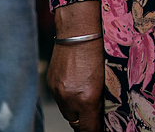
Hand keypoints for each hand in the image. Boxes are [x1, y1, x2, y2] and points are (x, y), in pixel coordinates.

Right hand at [47, 0, 104, 131]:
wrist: (78, 31)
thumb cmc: (96, 52)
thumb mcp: (104, 83)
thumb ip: (99, 103)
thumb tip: (97, 117)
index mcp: (87, 99)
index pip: (88, 129)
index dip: (94, 130)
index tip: (98, 128)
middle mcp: (69, 98)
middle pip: (75, 123)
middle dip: (84, 121)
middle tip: (93, 115)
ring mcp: (57, 91)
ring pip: (66, 112)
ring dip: (74, 110)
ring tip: (83, 98)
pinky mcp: (50, 82)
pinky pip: (59, 99)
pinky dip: (66, 98)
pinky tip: (74, 86)